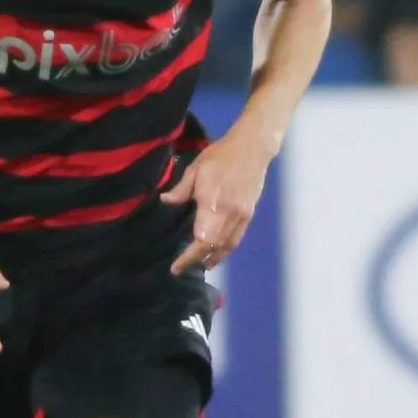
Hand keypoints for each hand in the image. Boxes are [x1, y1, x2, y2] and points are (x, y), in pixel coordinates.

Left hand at [161, 130, 275, 273]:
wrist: (252, 148)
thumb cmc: (221, 155)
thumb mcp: (196, 168)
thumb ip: (181, 189)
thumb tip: (165, 202)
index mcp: (212, 202)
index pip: (201, 239)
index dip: (189, 256)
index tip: (177, 267)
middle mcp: (229, 213)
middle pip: (214, 246)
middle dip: (198, 260)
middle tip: (183, 268)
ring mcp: (241, 215)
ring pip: (228, 245)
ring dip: (214, 258)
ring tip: (202, 265)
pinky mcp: (249, 213)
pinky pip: (237, 237)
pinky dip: (227, 248)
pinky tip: (219, 251)